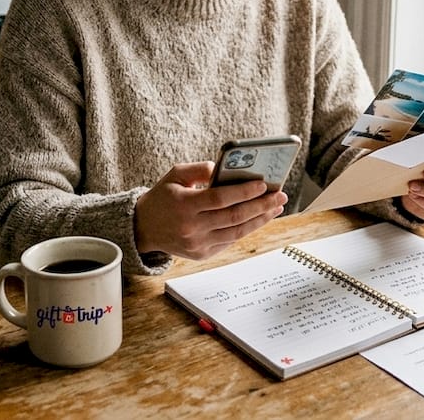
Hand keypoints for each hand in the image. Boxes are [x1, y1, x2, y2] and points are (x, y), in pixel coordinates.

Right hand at [134, 162, 287, 259]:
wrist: (143, 228)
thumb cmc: (163, 197)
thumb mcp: (175, 175)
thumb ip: (201, 169)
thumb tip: (227, 169)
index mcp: (184, 206)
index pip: (220, 199)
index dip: (244, 192)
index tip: (264, 184)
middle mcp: (191, 228)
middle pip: (234, 217)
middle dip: (261, 206)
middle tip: (280, 195)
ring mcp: (197, 244)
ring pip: (237, 232)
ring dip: (260, 219)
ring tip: (276, 207)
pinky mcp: (202, 254)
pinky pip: (230, 240)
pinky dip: (247, 229)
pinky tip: (260, 218)